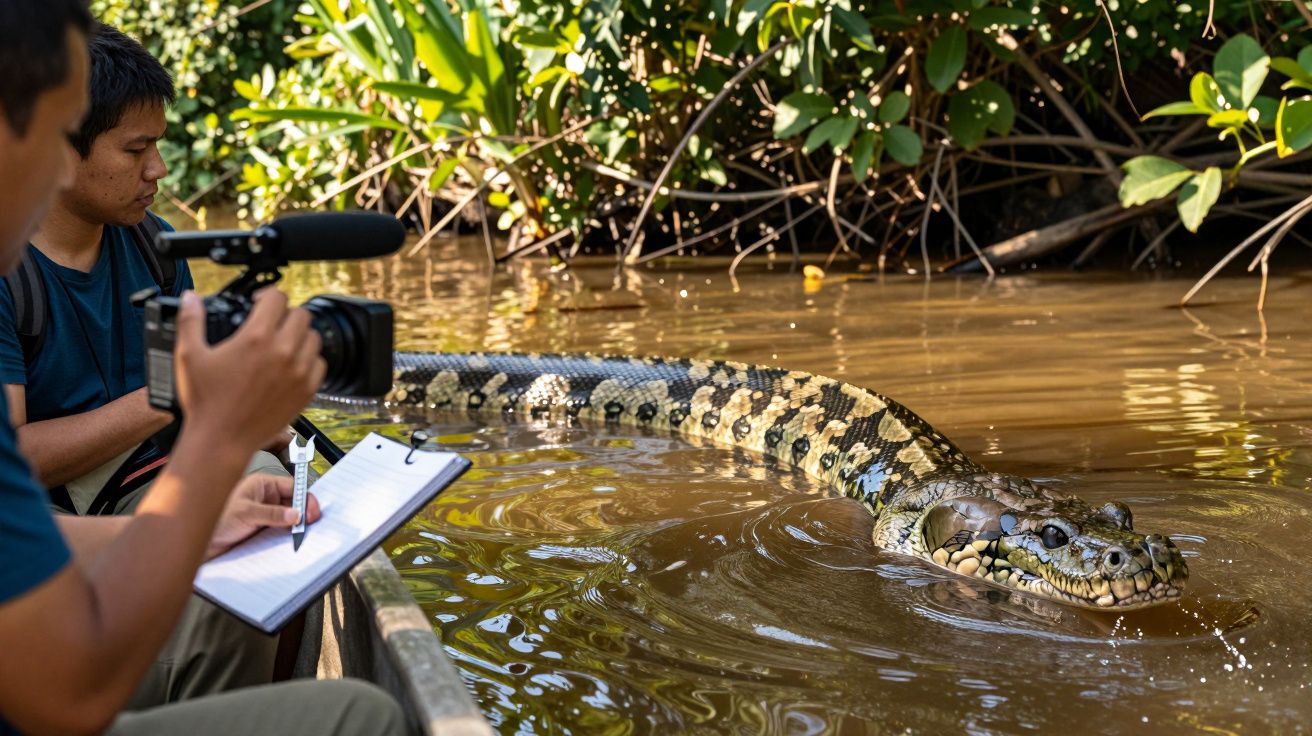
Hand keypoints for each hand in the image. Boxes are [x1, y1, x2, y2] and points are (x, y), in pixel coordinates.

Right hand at [174, 289, 325, 455]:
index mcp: (256, 338)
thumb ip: (190, 321)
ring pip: (314, 337)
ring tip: (281, 343)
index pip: (277, 297)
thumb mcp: (190, 356)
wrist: (222, 440)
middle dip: (285, 314)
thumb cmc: (206, 402)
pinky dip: (309, 359)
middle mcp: (283, 352)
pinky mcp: (307, 391)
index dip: (266, 295)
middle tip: (270, 324)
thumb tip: (190, 298)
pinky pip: (320, 363)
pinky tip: (291, 365)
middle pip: (301, 314)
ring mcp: (299, 372)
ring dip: (299, 335)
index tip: (259, 303)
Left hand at [204, 473, 321, 559]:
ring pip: (287, 519)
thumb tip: (296, 514)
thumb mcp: (246, 513)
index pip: (291, 487)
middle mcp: (263, 499)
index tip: (313, 511)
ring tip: (301, 535)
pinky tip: (289, 542)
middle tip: (310, 525)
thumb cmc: (212, 520)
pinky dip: (286, 537)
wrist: (194, 544)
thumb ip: (273, 514)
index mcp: (261, 485)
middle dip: (302, 513)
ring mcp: (262, 516)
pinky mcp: (259, 532)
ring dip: (294, 527)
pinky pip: (279, 533)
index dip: (304, 497)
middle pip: (292, 503)